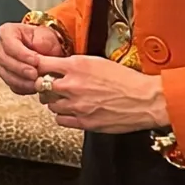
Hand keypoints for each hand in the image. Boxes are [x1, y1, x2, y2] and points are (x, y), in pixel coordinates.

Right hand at [0, 22, 66, 96]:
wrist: (47, 52)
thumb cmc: (44, 41)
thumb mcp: (48, 35)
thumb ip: (43, 39)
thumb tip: (37, 45)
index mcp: (7, 32)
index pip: (9, 43)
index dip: (21, 53)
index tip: (36, 61)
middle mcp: (0, 47)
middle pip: (4, 60)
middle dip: (21, 69)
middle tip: (35, 74)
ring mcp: (1, 63)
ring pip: (6, 74)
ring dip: (22, 81)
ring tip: (37, 83)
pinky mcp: (7, 76)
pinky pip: (11, 84)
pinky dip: (23, 87)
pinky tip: (34, 87)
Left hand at [35, 54, 167, 133]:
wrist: (145, 100)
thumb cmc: (127, 80)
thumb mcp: (99, 62)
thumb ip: (76, 64)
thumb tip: (60, 66)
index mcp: (76, 66)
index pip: (41, 64)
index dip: (38, 67)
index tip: (39, 68)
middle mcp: (72, 85)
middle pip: (40, 85)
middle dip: (43, 85)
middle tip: (50, 85)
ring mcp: (76, 105)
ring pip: (49, 104)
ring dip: (54, 101)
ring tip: (65, 98)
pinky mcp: (83, 122)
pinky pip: (59, 119)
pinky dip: (62, 115)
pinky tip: (71, 111)